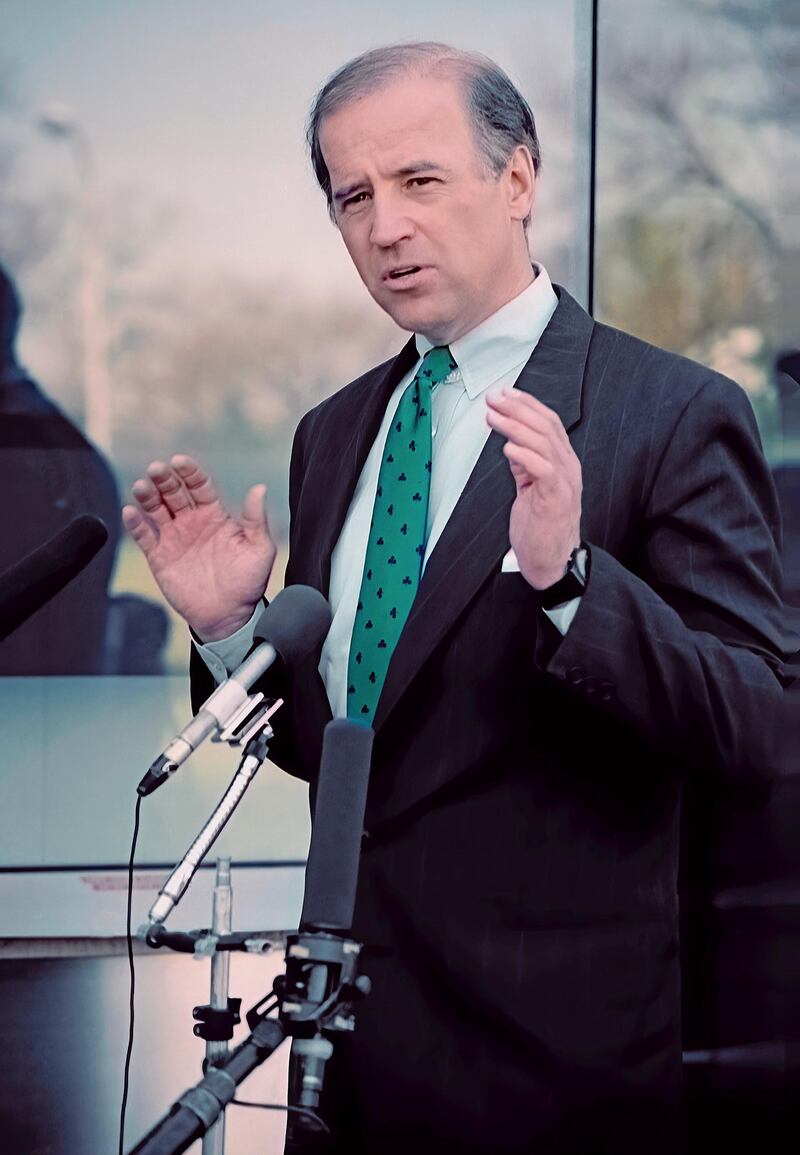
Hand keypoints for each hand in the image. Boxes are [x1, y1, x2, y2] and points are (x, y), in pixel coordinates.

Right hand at [122, 455, 276, 640]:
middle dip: (165, 479)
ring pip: (156, 509)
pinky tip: (130, 512)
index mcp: (214, 515)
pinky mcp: (159, 557)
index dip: (190, 473)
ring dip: (147, 496)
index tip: (180, 462)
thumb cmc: (247, 582)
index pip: (199, 486)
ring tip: (142, 487)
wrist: (229, 616)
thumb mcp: (259, 549)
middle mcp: (191, 522)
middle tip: (157, 469)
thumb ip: (256, 519)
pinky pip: (144, 537)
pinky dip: (135, 524)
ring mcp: (174, 538)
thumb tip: (259, 488)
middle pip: (174, 493)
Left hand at [486, 388, 581, 589]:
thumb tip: (512, 443)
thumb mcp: (531, 488)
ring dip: (514, 426)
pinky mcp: (556, 498)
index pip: (549, 422)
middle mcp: (568, 467)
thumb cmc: (542, 527)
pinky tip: (508, 448)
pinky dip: (524, 455)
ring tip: (493, 417)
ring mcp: (565, 481)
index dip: (526, 404)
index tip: (505, 394)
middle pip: (546, 426)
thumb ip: (525, 465)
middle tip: (494, 399)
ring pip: (543, 442)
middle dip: (517, 408)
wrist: (552, 560)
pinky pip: (543, 468)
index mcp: (564, 462)